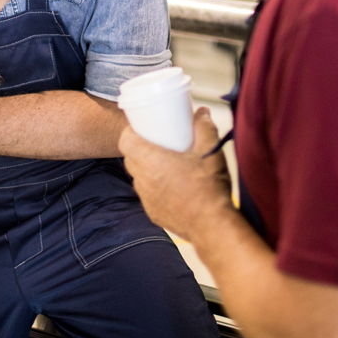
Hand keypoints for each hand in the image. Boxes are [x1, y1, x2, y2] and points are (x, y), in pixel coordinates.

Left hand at [118, 106, 234, 240]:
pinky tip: (173, 187)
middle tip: (157, 143)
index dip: (129, 132)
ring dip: (148, 170)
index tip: (140, 128)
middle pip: (130, 159)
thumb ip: (204, 127)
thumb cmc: (208, 187)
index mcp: (150, 160)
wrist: (212, 224)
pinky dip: (156, 189)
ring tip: (166, 164)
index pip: (125, 141)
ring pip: (139, 178)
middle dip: (139, 149)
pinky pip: (149, 196)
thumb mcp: (209, 149)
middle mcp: (143, 179)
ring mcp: (146, 199)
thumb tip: (202, 113)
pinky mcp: (153, 214)